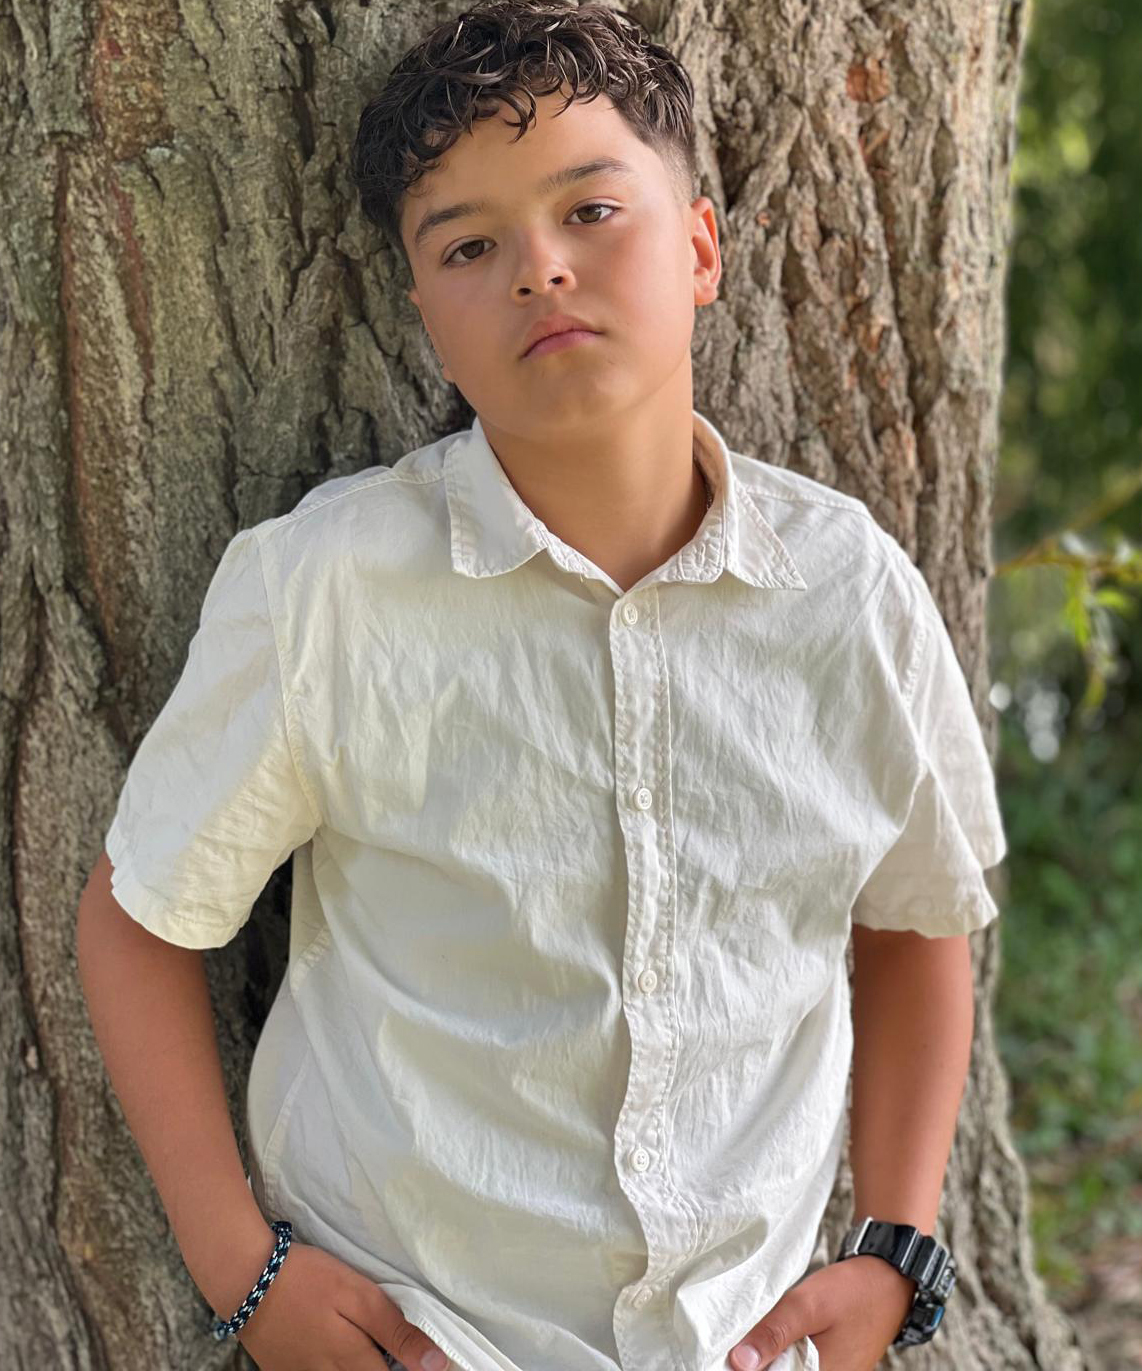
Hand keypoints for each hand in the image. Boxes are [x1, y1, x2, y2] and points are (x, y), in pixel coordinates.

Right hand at [231, 1238, 452, 1370]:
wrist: (244, 1278)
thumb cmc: (307, 1279)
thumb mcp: (358, 1295)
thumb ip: (396, 1331)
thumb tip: (436, 1365)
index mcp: (351, 1362)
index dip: (412, 1369)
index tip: (428, 1360)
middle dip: (384, 1366)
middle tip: (390, 1345)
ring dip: (359, 1363)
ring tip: (361, 1342)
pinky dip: (333, 1365)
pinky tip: (337, 1347)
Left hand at [726, 1256, 915, 1370]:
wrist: (888, 1280)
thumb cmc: (852, 1291)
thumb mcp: (806, 1305)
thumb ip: (773, 1333)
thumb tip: (739, 1362)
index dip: (751, 1366)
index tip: (730, 1355)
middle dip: (760, 1361)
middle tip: (742, 1340)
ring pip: (787, 1369)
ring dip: (771, 1357)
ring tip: (757, 1336)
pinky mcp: (833, 1365)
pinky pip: (800, 1364)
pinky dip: (785, 1352)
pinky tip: (777, 1335)